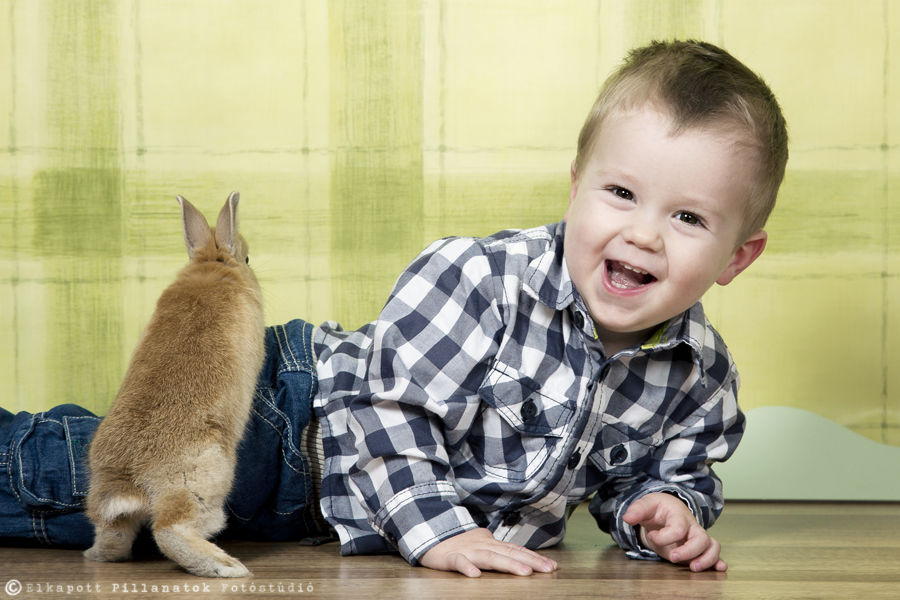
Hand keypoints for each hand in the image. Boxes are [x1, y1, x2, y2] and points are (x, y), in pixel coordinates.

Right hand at [418, 527, 557, 577]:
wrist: (430, 531)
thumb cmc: (458, 543)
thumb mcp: (482, 545)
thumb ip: (499, 551)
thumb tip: (521, 556)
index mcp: (491, 543)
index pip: (516, 550)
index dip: (534, 557)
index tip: (552, 565)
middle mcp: (482, 545)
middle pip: (509, 553)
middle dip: (529, 561)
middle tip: (547, 569)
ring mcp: (467, 550)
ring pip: (490, 557)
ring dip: (508, 564)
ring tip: (524, 572)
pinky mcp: (449, 557)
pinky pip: (459, 562)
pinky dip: (467, 567)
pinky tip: (475, 576)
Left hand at [622, 492, 726, 571]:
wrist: (666, 509)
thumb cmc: (657, 508)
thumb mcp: (646, 504)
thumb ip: (637, 510)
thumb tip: (627, 518)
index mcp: (678, 515)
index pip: (677, 528)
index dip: (664, 536)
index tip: (651, 535)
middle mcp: (691, 526)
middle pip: (700, 538)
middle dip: (689, 551)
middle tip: (673, 558)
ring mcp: (697, 537)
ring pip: (711, 546)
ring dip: (706, 559)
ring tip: (694, 568)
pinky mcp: (698, 547)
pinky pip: (713, 552)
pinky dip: (717, 561)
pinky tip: (719, 569)